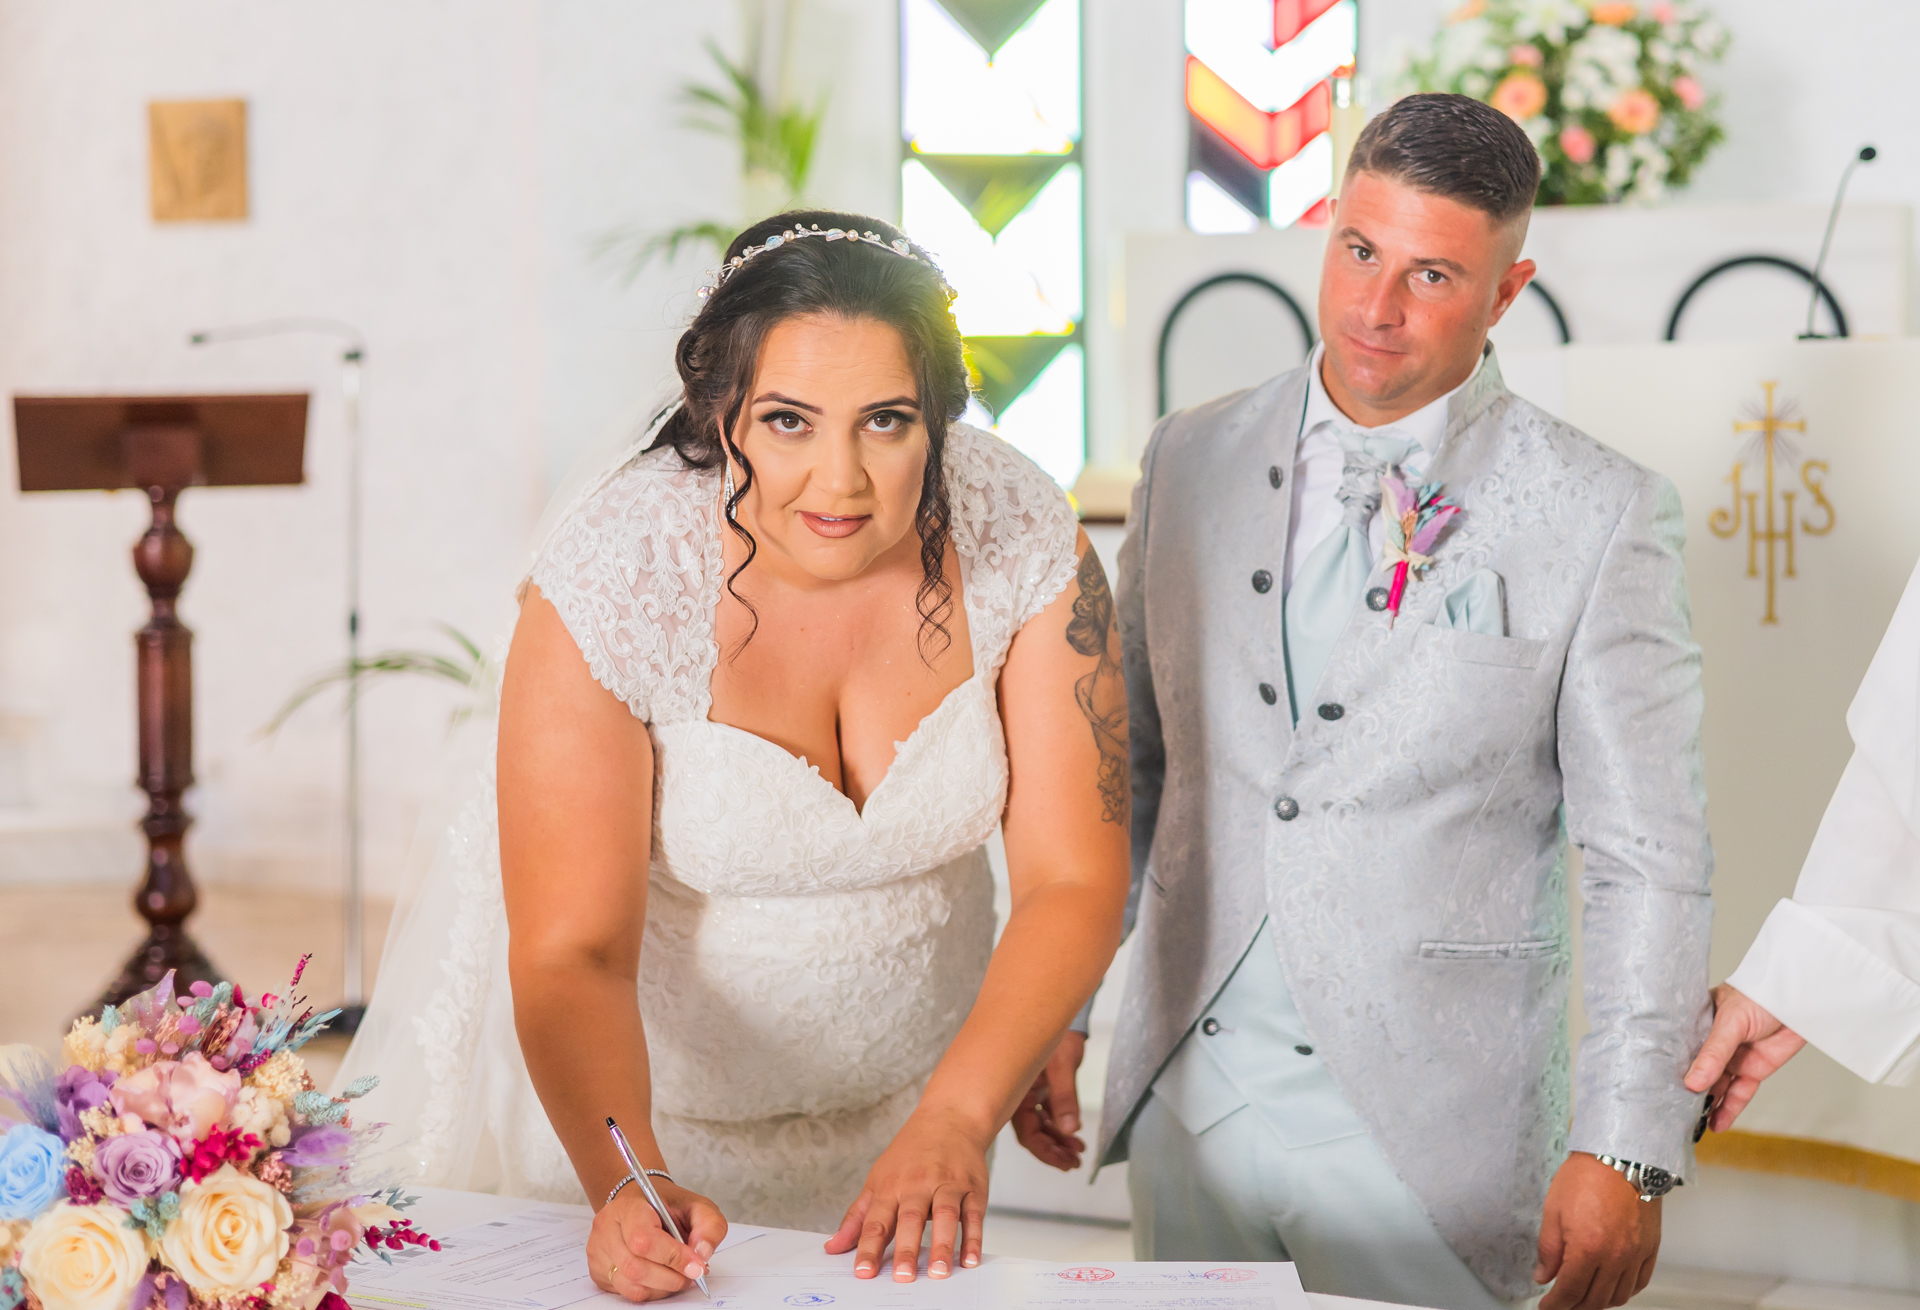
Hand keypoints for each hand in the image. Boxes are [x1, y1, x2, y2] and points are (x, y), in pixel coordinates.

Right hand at [587, 1179, 726, 1302]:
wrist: (643, 1203)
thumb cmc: (667, 1206)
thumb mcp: (696, 1205)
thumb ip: (708, 1225)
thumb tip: (702, 1254)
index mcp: (628, 1207)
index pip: (644, 1240)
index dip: (673, 1257)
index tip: (696, 1265)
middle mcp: (606, 1228)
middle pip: (636, 1267)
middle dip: (671, 1277)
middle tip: (692, 1274)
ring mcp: (598, 1250)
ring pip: (630, 1284)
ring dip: (662, 1287)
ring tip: (678, 1275)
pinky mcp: (598, 1270)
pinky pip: (625, 1292)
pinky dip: (649, 1291)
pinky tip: (660, 1277)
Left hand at [824, 1107, 990, 1281]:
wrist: (949, 1118)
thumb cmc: (911, 1152)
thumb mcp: (878, 1178)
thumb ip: (857, 1216)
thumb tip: (834, 1247)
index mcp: (891, 1185)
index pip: (876, 1221)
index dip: (868, 1247)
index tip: (864, 1272)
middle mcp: (918, 1184)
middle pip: (911, 1218)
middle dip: (907, 1248)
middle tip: (903, 1276)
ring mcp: (948, 1184)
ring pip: (945, 1215)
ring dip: (943, 1245)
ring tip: (939, 1272)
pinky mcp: (973, 1187)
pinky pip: (974, 1215)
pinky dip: (973, 1238)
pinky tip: (969, 1260)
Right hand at [1011, 1031, 1086, 1169]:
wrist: (1059, 1014)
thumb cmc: (1057, 1035)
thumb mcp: (1061, 1066)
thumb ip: (1065, 1097)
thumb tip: (1071, 1129)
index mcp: (1018, 1092)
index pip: (1027, 1133)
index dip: (1045, 1151)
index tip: (1064, 1163)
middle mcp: (1021, 1097)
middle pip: (1033, 1133)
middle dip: (1053, 1151)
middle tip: (1073, 1163)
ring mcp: (1032, 1094)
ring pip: (1042, 1126)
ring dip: (1058, 1141)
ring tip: (1078, 1153)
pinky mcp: (1043, 1090)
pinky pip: (1050, 1115)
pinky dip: (1062, 1127)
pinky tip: (1075, 1136)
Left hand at [1534, 1153, 1660, 1309]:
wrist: (1621, 1156)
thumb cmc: (1585, 1176)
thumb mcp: (1553, 1210)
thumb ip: (1548, 1249)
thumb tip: (1543, 1276)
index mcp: (1587, 1249)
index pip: (1569, 1291)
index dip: (1555, 1305)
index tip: (1546, 1307)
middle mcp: (1615, 1258)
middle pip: (1595, 1300)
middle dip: (1575, 1307)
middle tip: (1562, 1304)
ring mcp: (1635, 1255)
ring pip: (1618, 1296)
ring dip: (1599, 1302)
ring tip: (1584, 1297)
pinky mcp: (1650, 1248)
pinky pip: (1639, 1283)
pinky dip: (1624, 1292)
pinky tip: (1611, 1287)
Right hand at [1684, 983, 1806, 1132]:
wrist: (1799, 1001)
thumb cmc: (1759, 998)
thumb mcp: (1731, 1023)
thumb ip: (1713, 1054)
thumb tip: (1693, 1083)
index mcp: (1698, 1023)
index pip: (1680, 1049)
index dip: (1670, 1068)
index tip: (1657, 1088)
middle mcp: (1713, 1043)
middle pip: (1698, 1071)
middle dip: (1688, 1091)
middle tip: (1673, 1113)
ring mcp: (1733, 1058)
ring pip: (1718, 1086)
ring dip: (1708, 1105)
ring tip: (1695, 1125)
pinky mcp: (1754, 1071)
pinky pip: (1739, 1093)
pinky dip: (1730, 1108)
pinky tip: (1717, 1123)